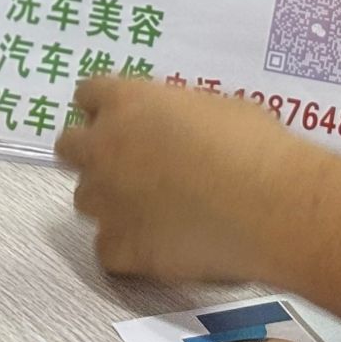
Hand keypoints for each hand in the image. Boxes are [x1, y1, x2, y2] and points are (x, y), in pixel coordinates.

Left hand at [57, 77, 336, 281]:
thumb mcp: (215, 105)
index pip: (89, 93)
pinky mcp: (120, 249)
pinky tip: (157, 244)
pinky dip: (127, 247)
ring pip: (84, 199)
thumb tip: (177, 127)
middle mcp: (104, 148)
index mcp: (128, 102)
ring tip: (150, 208)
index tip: (122, 116)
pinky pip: (107, 248)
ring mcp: (107, 201)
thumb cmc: (254, 144)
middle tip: (127, 162)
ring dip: (109, 199)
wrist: (271, 205)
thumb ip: (178, 113)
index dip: (105, 105)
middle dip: (92, 151)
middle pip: (69, 146)